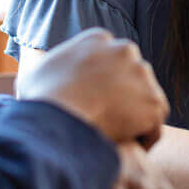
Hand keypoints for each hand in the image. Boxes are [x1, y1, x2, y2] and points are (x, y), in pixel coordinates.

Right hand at [19, 29, 168, 146]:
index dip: (102, 84)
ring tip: (115, 138)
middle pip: (131, 77)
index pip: (110, 60)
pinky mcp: (154, 102)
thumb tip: (42, 72)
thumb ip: (47, 67)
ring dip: (133, 117)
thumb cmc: (41, 99)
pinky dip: (143, 139)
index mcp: (98, 39)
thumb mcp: (34, 73)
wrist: (58, 117)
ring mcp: (142, 74)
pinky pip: (153, 125)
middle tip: (106, 121)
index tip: (93, 102)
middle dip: (123, 97)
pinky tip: (124, 149)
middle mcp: (125, 49)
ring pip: (144, 100)